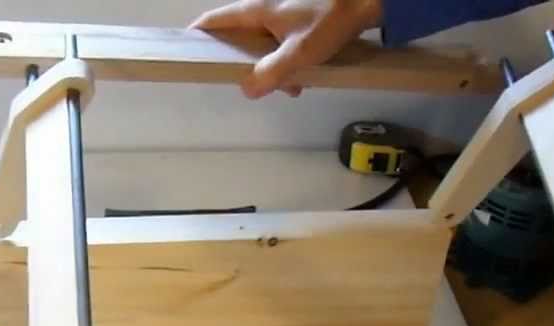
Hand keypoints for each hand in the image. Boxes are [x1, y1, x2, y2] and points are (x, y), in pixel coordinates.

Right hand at [190, 0, 382, 97]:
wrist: (367, 2)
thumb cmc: (330, 21)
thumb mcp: (299, 53)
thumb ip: (271, 73)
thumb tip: (246, 90)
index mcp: (257, 11)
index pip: (215, 20)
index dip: (197, 35)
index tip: (186, 52)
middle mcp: (265, 9)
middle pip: (239, 39)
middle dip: (244, 65)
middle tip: (255, 85)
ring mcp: (282, 15)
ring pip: (263, 46)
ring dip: (271, 69)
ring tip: (290, 87)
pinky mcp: (299, 22)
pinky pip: (281, 46)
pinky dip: (287, 63)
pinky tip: (303, 77)